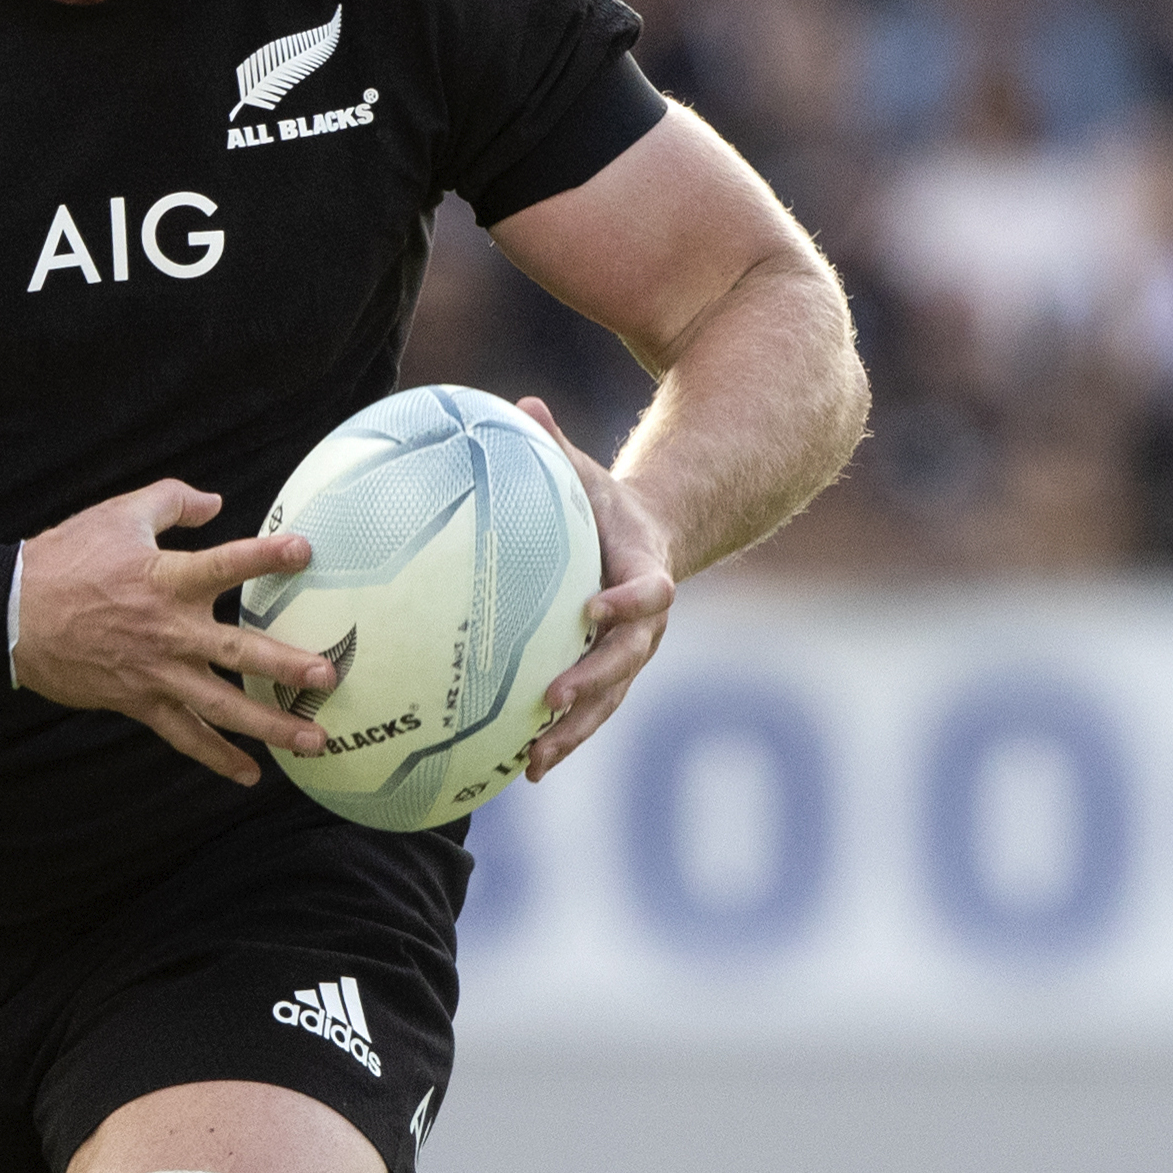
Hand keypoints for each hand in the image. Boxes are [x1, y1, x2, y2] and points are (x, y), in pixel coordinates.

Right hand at [14, 479, 349, 785]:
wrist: (12, 613)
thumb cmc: (66, 558)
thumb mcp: (119, 514)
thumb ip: (173, 502)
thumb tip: (215, 502)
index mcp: (167, 578)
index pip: (227, 564)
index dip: (266, 557)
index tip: (305, 551)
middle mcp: (169, 630)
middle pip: (238, 652)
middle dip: (286, 666)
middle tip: (328, 677)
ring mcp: (156, 672)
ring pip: (221, 706)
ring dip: (269, 725)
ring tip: (313, 739)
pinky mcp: (139, 700)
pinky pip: (184, 735)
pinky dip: (216, 757)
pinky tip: (250, 773)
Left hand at [519, 397, 675, 779]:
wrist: (649, 536)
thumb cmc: (604, 500)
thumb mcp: (586, 470)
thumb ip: (557, 444)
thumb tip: (522, 403)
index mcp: (647, 568)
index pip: (651, 590)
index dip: (630, 601)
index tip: (595, 608)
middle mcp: (646, 621)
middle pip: (629, 659)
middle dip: (594, 682)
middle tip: (553, 699)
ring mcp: (631, 653)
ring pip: (611, 699)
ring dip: (577, 731)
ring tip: (535, 760)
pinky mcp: (610, 674)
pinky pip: (591, 711)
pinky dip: (562, 738)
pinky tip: (520, 770)